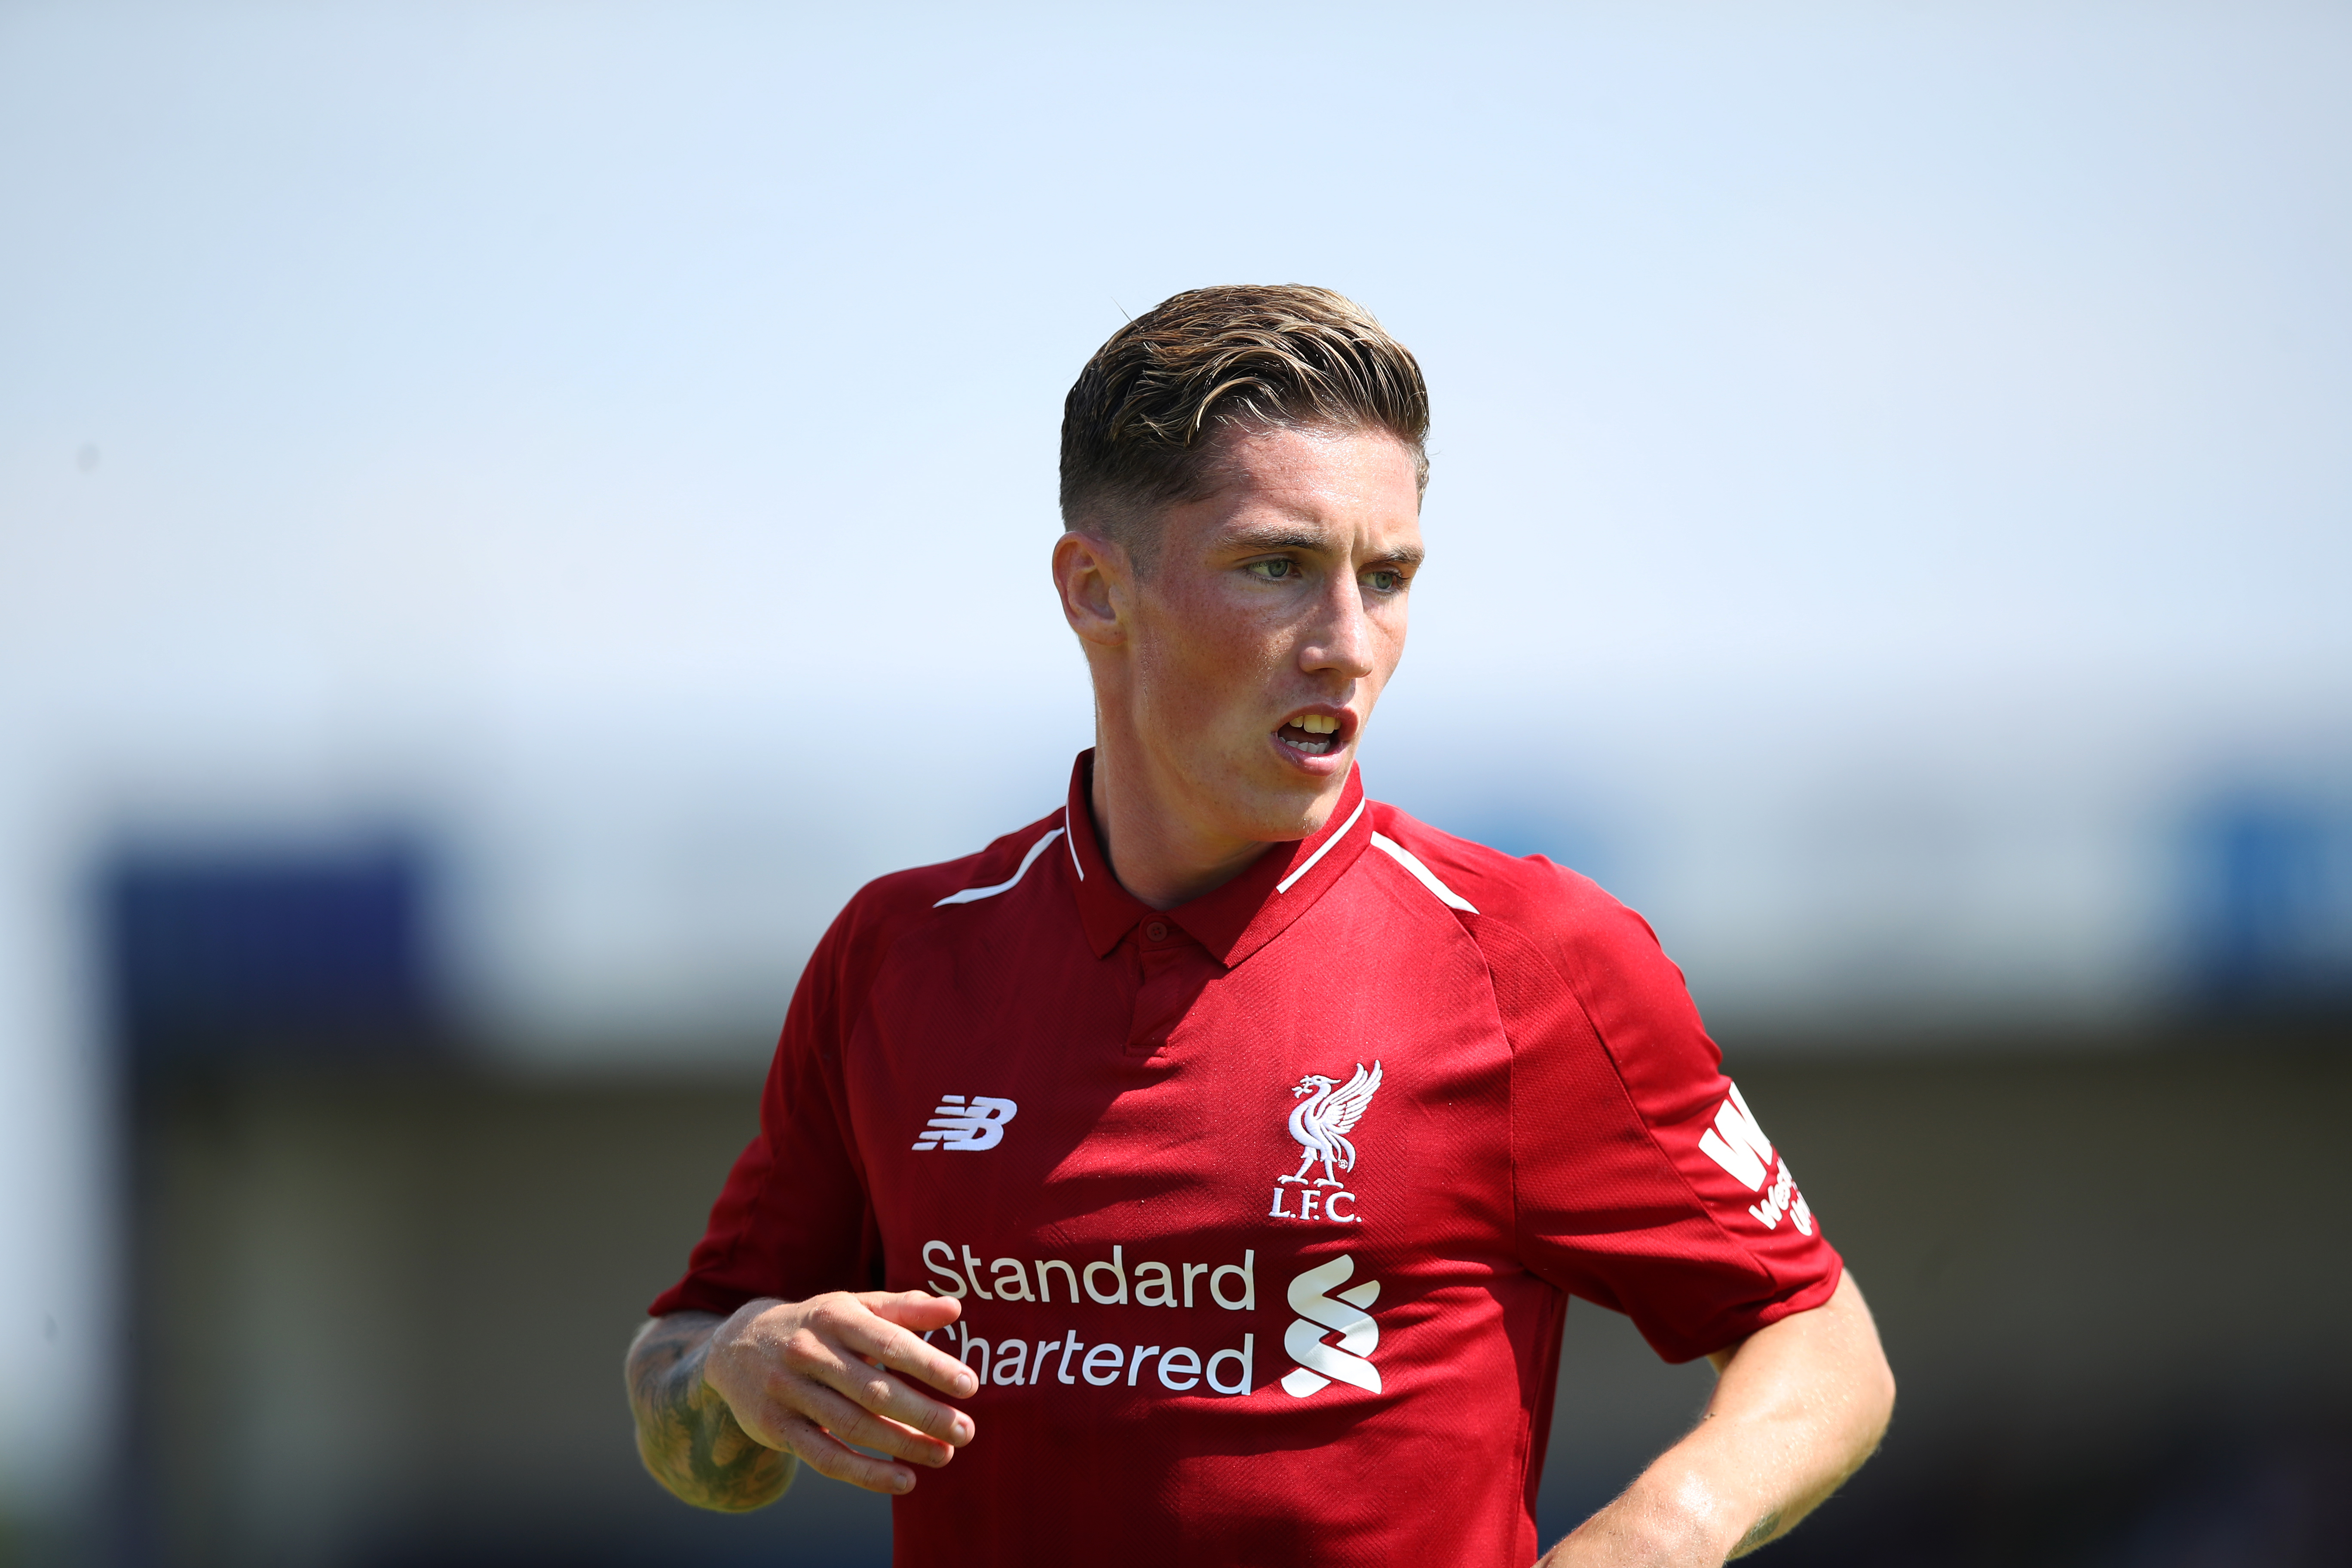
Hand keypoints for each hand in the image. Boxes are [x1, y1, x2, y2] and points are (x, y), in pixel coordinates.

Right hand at [701, 1289, 977, 1494]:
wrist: (736, 1346)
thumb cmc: (815, 1325)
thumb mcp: (852, 1306)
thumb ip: (903, 1308)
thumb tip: (955, 1310)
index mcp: (835, 1316)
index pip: (890, 1343)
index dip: (931, 1365)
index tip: (969, 1385)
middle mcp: (809, 1352)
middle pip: (874, 1390)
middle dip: (924, 1413)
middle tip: (965, 1430)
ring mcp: (789, 1392)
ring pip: (853, 1426)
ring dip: (903, 1445)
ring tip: (944, 1454)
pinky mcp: (777, 1427)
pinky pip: (825, 1457)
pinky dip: (866, 1473)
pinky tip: (903, 1480)